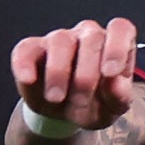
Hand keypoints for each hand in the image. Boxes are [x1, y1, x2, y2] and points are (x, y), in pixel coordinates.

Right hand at [10, 18, 140, 131]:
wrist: (64, 115)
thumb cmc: (93, 104)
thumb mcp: (111, 109)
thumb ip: (119, 97)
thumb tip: (116, 83)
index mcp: (114, 46)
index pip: (120, 29)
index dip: (117, 47)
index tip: (110, 73)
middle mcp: (88, 35)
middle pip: (92, 38)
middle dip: (87, 74)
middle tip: (80, 100)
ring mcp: (60, 39)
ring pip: (60, 40)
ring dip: (58, 72)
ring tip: (56, 98)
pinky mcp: (32, 49)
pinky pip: (26, 49)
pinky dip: (25, 64)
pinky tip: (28, 80)